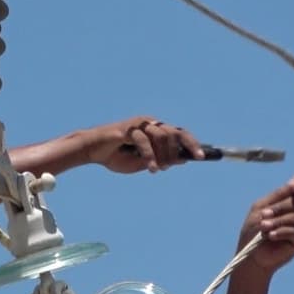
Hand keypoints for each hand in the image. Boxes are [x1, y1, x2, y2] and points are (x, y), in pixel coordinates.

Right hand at [82, 116, 204, 173]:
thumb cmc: (116, 156)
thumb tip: (183, 160)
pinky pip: (144, 141)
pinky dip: (150, 156)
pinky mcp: (128, 127)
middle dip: (177, 151)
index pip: (179, 134)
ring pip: (162, 136)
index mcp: (155, 131)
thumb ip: (162, 160)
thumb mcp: (144, 163)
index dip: (192, 144)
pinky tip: (151, 168)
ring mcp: (140, 124)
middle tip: (170, 167)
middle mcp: (150, 124)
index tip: (201, 157)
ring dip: (163, 156)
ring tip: (157, 169)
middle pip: (174, 133)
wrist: (92, 151)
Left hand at [236, 177, 293, 274]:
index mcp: (286, 203)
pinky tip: (271, 236)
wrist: (250, 255)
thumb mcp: (261, 207)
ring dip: (279, 221)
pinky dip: (283, 232)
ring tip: (263, 228)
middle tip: (263, 215)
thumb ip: (279, 194)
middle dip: (279, 208)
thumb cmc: (252, 231)